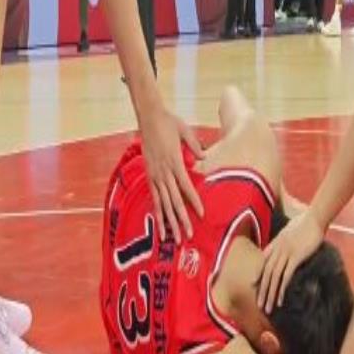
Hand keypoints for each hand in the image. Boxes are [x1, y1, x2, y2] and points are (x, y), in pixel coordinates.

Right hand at [140, 105, 204, 243]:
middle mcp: (163, 171)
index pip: (186, 186)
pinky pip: (154, 197)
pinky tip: (160, 224)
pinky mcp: (149, 175)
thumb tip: (204, 157)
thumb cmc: (169, 122)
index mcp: (174, 161)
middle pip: (174, 200)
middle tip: (188, 236)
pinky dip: (158, 212)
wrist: (148, 116)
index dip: (193, 201)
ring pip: (162, 203)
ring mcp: (154, 174)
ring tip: (174, 238)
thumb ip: (195, 145)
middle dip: (181, 219)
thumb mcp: (186, 131)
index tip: (201, 214)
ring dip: (168, 221)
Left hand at [257, 208, 323, 312]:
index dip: (258, 274)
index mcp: (276, 243)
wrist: (313, 217)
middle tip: (259, 305)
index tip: (254, 285)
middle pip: (266, 273)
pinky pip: (286, 275)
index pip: (264, 261)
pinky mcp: (296, 257)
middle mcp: (277, 249)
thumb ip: (286, 237)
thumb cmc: (305, 222)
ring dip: (269, 294)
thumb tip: (289, 240)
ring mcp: (285, 253)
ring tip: (268, 308)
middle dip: (262, 290)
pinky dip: (281, 288)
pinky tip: (280, 299)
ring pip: (273, 277)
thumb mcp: (290, 229)